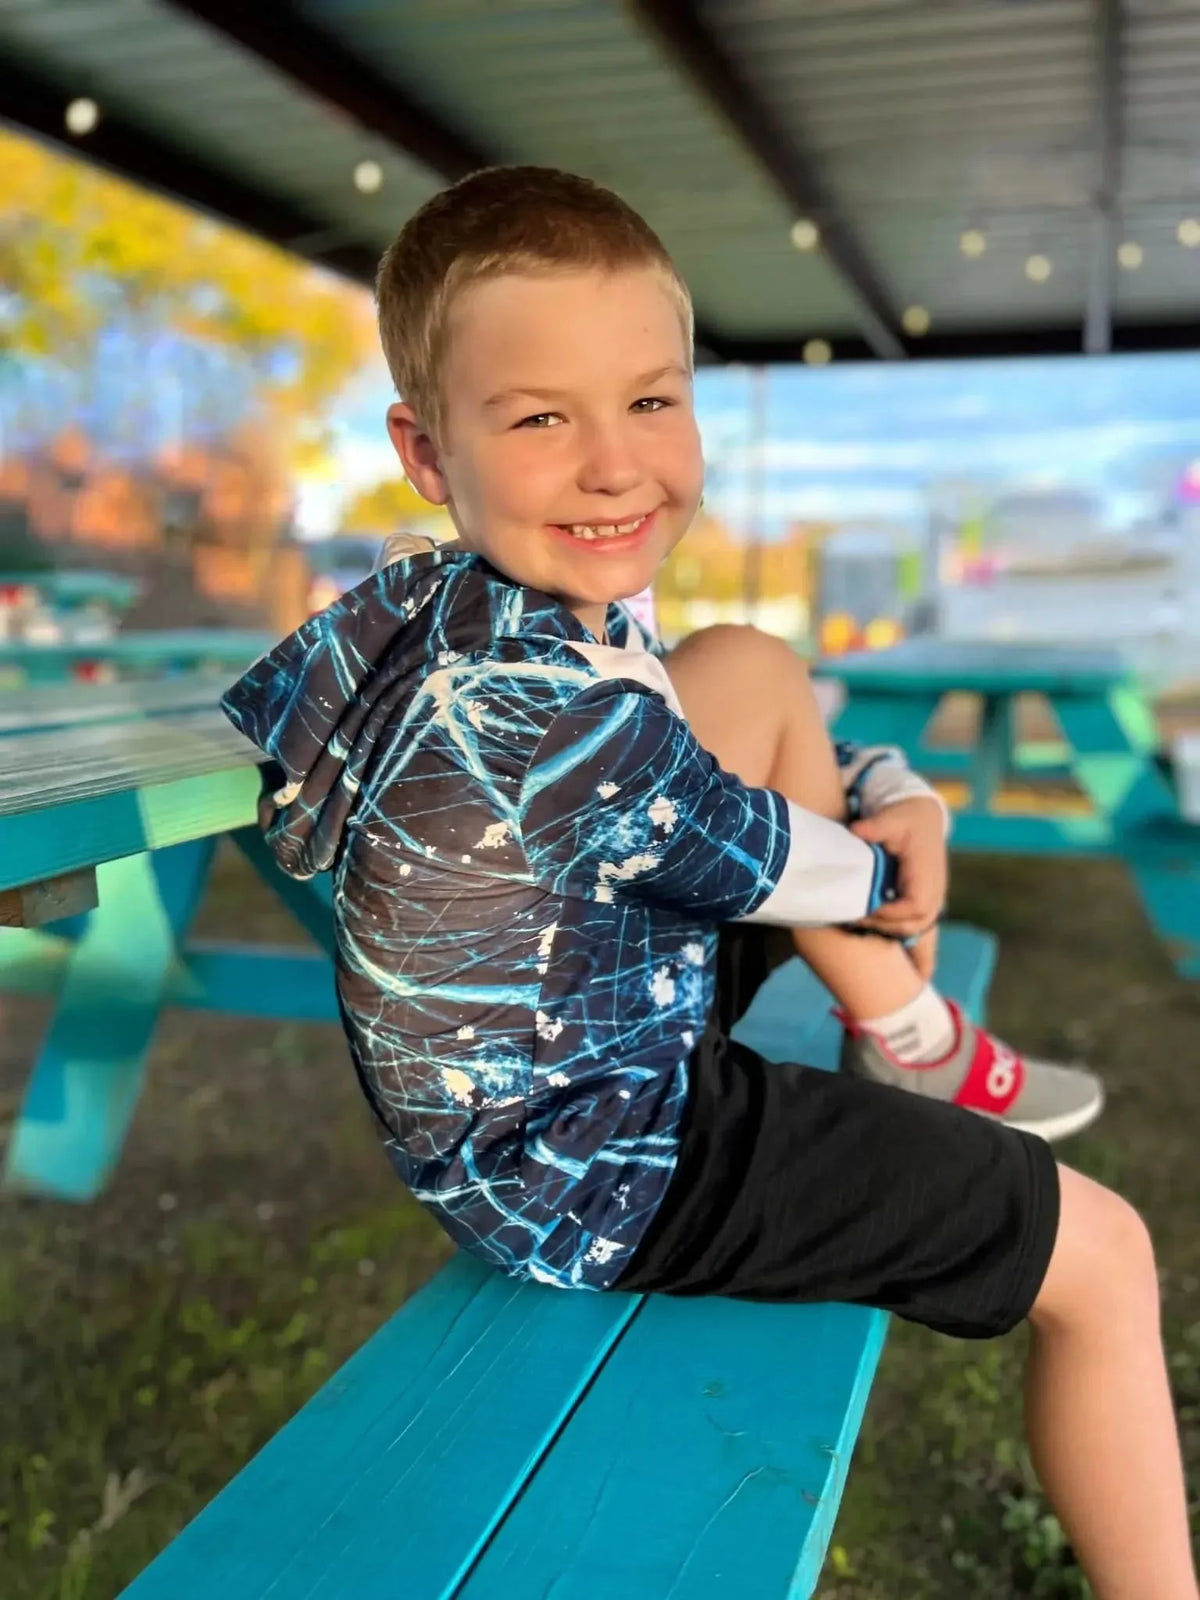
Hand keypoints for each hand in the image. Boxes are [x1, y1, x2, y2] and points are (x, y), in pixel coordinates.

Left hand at [851, 795, 947, 945]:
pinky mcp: (924, 899)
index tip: (866, 908)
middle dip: (884, 925)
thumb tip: (856, 831)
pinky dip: (892, 925)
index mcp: (926, 873)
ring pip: (914, 927)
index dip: (891, 913)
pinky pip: (912, 923)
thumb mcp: (892, 818)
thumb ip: (875, 826)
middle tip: (855, 917)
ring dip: (888, 928)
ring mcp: (932, 897)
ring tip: (860, 919)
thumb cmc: (907, 818)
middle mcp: (934, 889)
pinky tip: (869, 917)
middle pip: (915, 923)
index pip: (915, 905)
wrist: (924, 817)